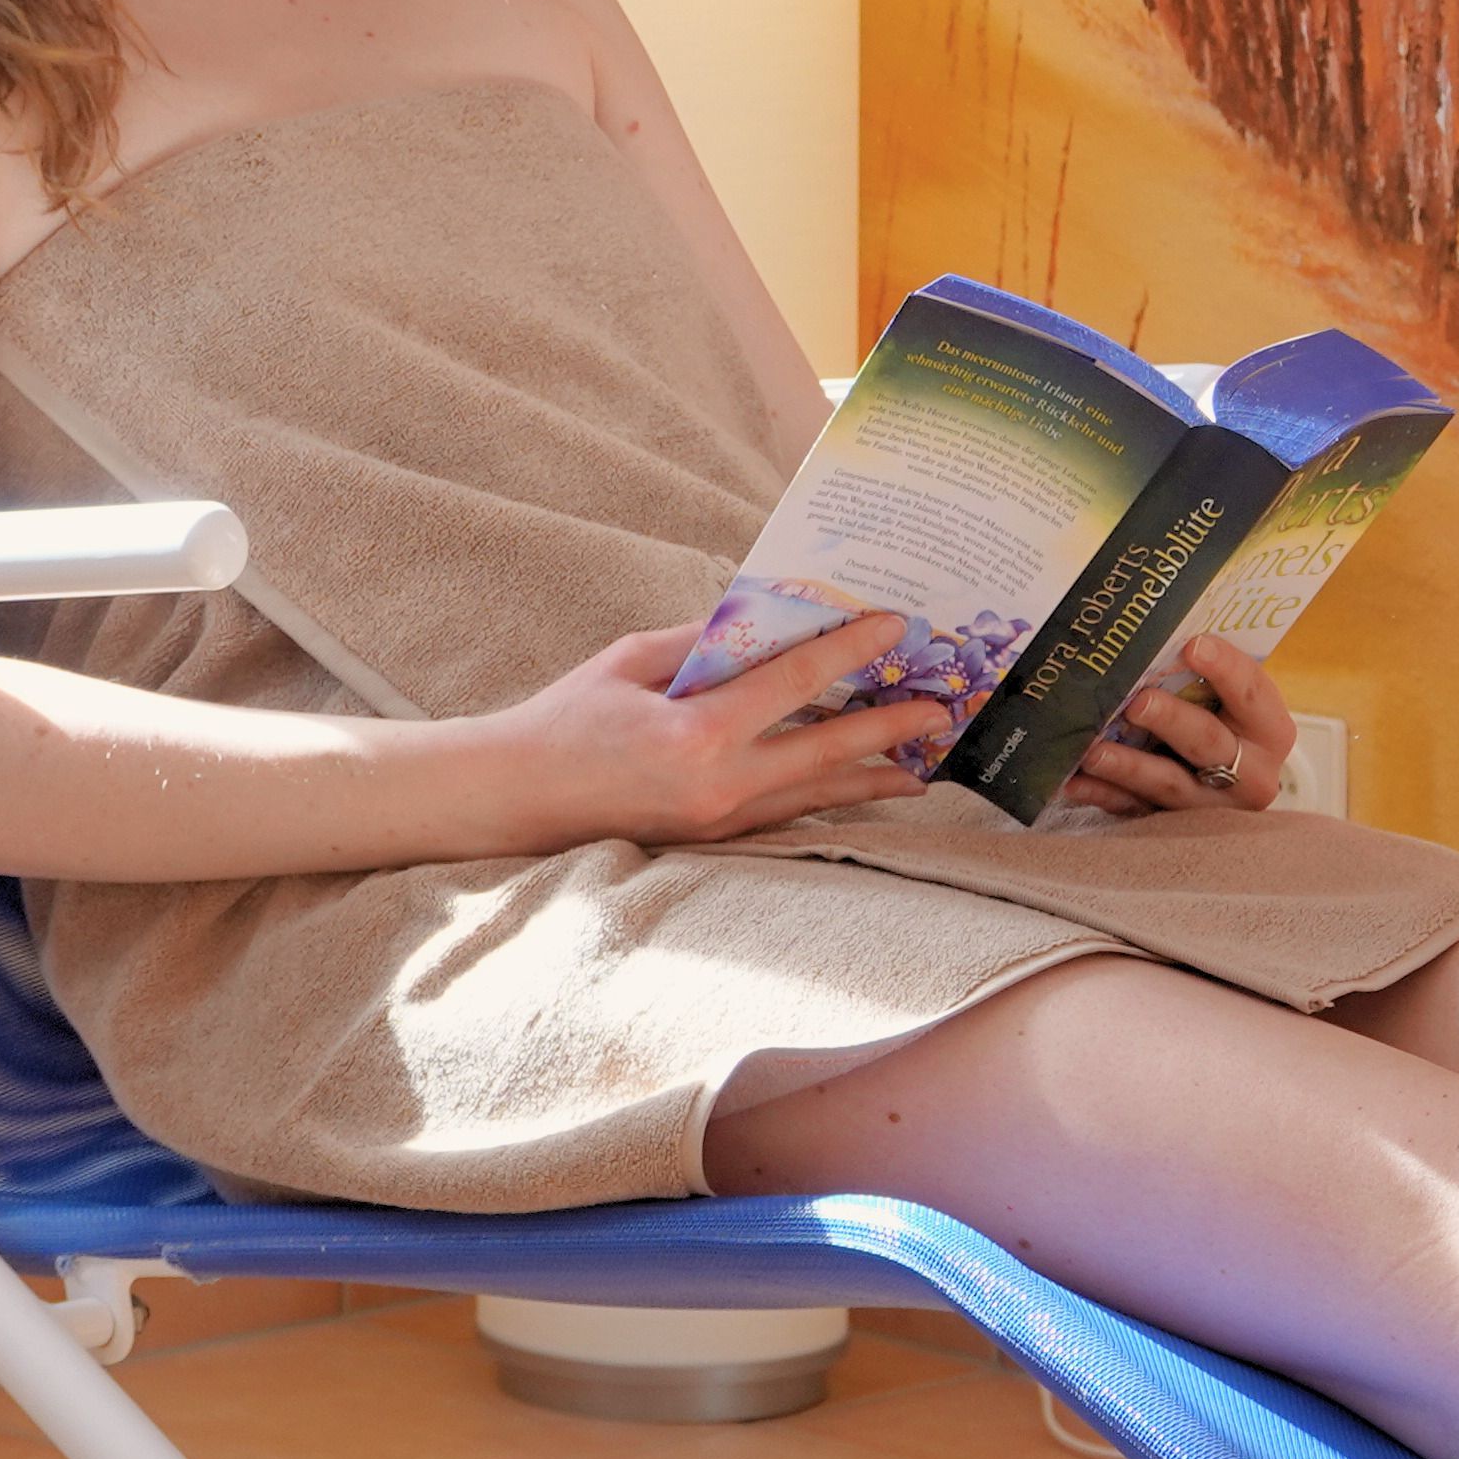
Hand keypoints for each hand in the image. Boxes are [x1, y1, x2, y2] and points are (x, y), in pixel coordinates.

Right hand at [464, 612, 959, 852]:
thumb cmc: (565, 718)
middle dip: (889, 728)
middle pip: (827, 750)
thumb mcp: (629, 661)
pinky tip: (856, 791)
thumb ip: (701, 643)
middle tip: (940, 709)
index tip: (895, 627)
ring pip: (816, 792)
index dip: (849, 651)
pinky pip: (786, 814)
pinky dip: (825, 798)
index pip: (794, 683)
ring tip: (919, 765)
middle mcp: (719, 781)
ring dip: (872, 775)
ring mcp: (719, 818)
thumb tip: (765, 621)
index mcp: (697, 729)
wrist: (518, 796)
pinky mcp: (712, 837)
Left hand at [1071, 634, 1292, 816]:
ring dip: (1129, 765)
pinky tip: (1071, 782)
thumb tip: (1151, 636)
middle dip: (1173, 720)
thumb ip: (1200, 676)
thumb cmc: (1220, 725)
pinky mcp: (1173, 824)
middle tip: (1138, 702)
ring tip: (1094, 751)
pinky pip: (1133, 810)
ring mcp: (1211, 804)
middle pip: (1209, 743)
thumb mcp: (1225, 701)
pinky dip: (1101, 794)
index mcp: (1269, 730)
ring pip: (1169, 784)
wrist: (1225, 784)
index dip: (1225, 668)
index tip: (1193, 645)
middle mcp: (1249, 773)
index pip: (1252, 694)